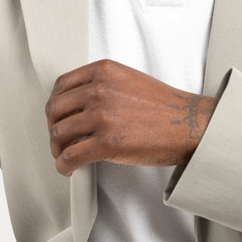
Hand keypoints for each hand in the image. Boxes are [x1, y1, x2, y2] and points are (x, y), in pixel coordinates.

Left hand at [45, 59, 217, 176]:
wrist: (189, 125)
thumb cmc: (165, 107)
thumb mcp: (129, 80)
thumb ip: (103, 84)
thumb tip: (79, 102)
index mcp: (104, 71)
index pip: (62, 85)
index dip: (55, 105)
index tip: (57, 116)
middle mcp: (99, 90)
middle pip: (56, 110)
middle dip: (53, 127)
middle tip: (58, 140)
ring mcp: (102, 115)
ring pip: (59, 134)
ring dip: (57, 149)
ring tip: (63, 157)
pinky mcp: (107, 142)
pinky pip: (71, 156)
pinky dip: (64, 166)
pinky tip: (68, 169)